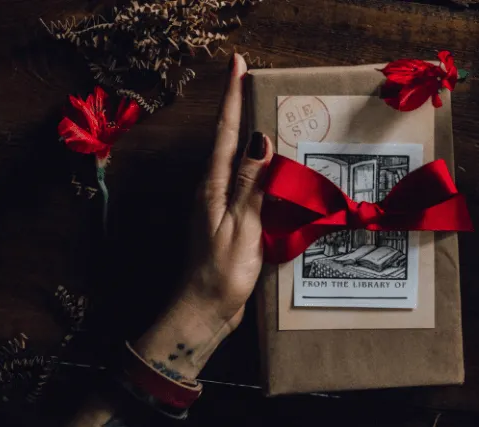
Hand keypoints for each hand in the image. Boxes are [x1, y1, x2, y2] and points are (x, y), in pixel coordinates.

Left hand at [185, 53, 272, 328]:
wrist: (203, 310)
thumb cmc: (221, 273)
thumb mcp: (240, 226)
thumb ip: (250, 183)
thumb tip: (259, 139)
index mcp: (213, 186)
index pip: (226, 132)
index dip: (232, 96)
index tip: (237, 64)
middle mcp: (213, 189)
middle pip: (228, 139)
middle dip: (240, 107)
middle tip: (254, 81)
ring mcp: (219, 205)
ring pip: (238, 161)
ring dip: (251, 137)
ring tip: (270, 116)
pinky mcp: (230, 220)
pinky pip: (246, 184)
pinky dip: (261, 169)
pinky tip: (275, 173)